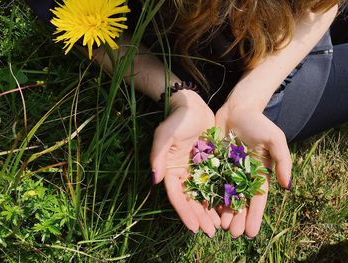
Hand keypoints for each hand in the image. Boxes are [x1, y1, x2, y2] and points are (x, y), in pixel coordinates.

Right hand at [150, 90, 220, 236]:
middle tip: (211, 231)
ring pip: (204, 193)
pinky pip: (216, 181)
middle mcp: (183, 172)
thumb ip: (158, 156)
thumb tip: (155, 180)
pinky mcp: (210, 162)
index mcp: (170, 169)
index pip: (176, 196)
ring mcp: (197, 168)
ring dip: (211, 209)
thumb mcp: (165, 136)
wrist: (193, 105)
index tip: (194, 228)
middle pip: (191, 199)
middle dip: (200, 216)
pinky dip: (221, 194)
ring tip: (221, 225)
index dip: (184, 212)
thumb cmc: (177, 120)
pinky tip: (230, 205)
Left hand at [215, 104, 291, 237]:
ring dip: (223, 211)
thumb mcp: (274, 139)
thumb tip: (286, 186)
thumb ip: (282, 160)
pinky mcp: (213, 163)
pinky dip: (209, 195)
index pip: (257, 199)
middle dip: (237, 218)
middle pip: (240, 201)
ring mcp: (227, 170)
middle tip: (232, 233)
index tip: (251, 232)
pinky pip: (211, 182)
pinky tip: (206, 208)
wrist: (237, 108)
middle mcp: (242, 175)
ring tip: (219, 226)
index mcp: (258, 172)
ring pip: (225, 195)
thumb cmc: (258, 122)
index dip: (254, 215)